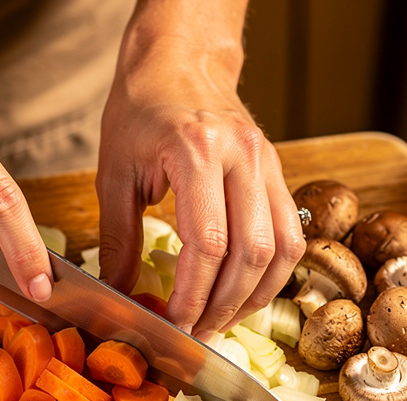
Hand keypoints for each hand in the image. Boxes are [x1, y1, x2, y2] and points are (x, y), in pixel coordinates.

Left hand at [95, 1, 304, 334]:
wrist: (180, 63)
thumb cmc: (142, 110)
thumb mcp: (115, 172)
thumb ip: (119, 238)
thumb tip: (119, 294)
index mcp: (196, 150)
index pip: (208, 242)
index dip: (193, 293)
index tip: (176, 322)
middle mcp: (243, 155)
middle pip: (251, 253)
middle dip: (223, 304)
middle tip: (197, 332)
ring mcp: (269, 164)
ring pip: (281, 250)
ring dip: (254, 297)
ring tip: (222, 320)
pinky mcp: (279, 174)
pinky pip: (291, 237)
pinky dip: (272, 275)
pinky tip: (245, 293)